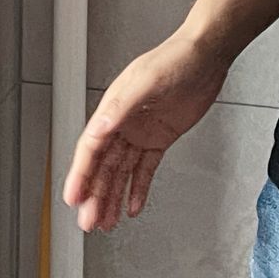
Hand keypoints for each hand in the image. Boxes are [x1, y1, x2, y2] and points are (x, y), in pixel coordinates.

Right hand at [63, 29, 229, 231]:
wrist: (206, 55)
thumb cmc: (175, 58)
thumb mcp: (147, 81)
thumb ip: (121, 106)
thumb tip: (99, 128)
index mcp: (113, 108)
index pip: (91, 148)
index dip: (80, 175)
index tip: (72, 197)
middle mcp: (123, 122)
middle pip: (103, 166)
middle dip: (94, 194)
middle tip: (88, 221)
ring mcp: (141, 132)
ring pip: (121, 171)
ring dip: (112, 196)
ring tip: (105, 221)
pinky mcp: (160, 138)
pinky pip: (145, 168)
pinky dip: (138, 188)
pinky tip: (133, 205)